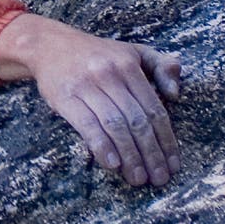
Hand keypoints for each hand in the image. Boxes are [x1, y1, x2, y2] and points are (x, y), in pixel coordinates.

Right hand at [0, 13, 184, 186]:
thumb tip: (175, 94)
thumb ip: (161, 66)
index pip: (153, 108)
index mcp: (128, 65)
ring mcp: (86, 86)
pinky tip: (112, 164)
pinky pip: (87, 125)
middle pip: (137, 120)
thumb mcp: (133, 51)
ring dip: (130, 156)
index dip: (166, 139)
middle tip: (159, 178)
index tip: (173, 164)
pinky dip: (102, 146)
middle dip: (151, 153)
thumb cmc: (97, 54)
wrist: (49, 44)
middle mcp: (109, 74)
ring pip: (115, 125)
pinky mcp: (65, 97)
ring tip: (138, 178)